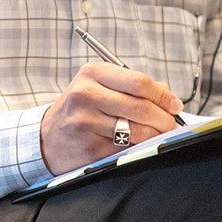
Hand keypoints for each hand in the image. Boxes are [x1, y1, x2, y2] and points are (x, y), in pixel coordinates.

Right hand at [40, 62, 183, 173]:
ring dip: (156, 135)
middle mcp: (86, 94)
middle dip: (164, 118)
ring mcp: (86, 122)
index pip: (138, 82)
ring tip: (160, 135)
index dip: (162, 95)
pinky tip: (140, 145)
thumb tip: (167, 94)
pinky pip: (125, 149)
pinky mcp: (89, 147)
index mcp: (93, 73)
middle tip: (173, 124)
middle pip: (140, 106)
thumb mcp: (98, 86)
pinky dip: (138, 148)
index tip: (174, 104)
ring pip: (136, 130)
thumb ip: (132, 86)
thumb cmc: (80, 108)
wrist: (47, 136)